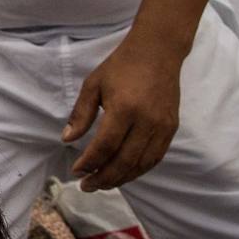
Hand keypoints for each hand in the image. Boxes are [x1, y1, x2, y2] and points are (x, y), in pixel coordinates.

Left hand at [64, 36, 181, 190]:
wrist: (157, 52)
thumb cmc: (120, 67)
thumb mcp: (92, 85)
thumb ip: (80, 114)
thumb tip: (67, 140)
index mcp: (124, 108)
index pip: (106, 146)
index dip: (90, 162)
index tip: (76, 171)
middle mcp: (147, 121)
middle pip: (125, 161)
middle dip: (103, 178)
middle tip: (86, 186)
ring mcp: (162, 126)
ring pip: (142, 164)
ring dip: (121, 178)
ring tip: (102, 184)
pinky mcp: (172, 128)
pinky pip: (155, 157)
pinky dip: (139, 170)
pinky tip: (123, 173)